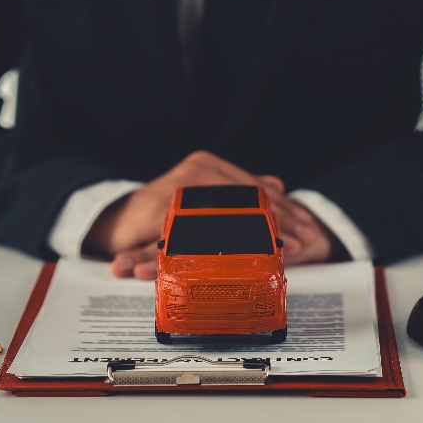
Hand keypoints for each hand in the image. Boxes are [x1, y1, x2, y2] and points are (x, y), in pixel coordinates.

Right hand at [83, 150, 338, 278]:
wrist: (116, 221)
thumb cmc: (161, 214)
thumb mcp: (204, 199)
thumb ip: (237, 189)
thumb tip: (278, 182)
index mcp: (207, 166)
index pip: (253, 187)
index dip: (282, 207)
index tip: (305, 225)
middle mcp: (195, 172)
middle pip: (248, 198)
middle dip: (279, 221)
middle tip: (302, 241)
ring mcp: (179, 190)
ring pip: (230, 213)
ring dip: (259, 233)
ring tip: (280, 249)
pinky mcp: (161, 213)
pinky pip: (197, 232)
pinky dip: (222, 245)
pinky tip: (243, 256)